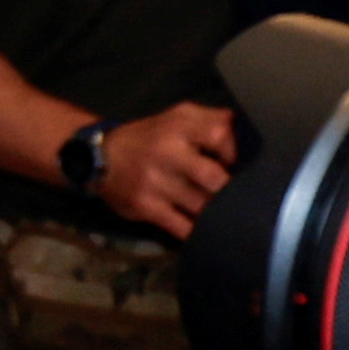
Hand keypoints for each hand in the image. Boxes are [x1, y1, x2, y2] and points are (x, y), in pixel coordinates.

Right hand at [99, 101, 241, 234]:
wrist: (98, 157)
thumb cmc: (150, 138)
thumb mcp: (178, 118)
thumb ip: (213, 121)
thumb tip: (249, 135)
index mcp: (180, 125)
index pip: (221, 135)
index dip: (234, 153)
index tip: (232, 163)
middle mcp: (168, 151)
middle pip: (214, 177)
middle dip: (230, 190)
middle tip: (235, 195)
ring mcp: (156, 181)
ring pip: (203, 206)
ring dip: (217, 212)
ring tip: (224, 213)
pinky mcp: (146, 206)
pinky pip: (183, 227)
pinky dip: (198, 231)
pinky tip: (203, 229)